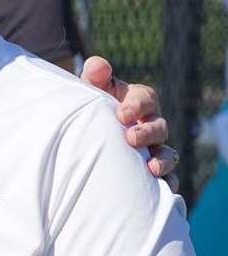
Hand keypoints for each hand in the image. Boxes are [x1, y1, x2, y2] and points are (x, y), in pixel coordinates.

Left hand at [80, 55, 175, 180]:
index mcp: (139, 100)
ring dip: (162, 161)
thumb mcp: (91, 87)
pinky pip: (168, 178)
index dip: (136, 106)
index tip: (121, 115)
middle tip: (130, 139)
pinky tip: (158, 189)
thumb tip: (98, 66)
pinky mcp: (152, 169)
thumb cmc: (92, 105)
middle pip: (159, 127)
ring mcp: (154, 148)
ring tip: (150, 168)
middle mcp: (151, 124)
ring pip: (169, 154)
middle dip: (147, 133)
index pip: (146, 98)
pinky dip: (167, 183)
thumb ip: (95, 74)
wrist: (87, 130)